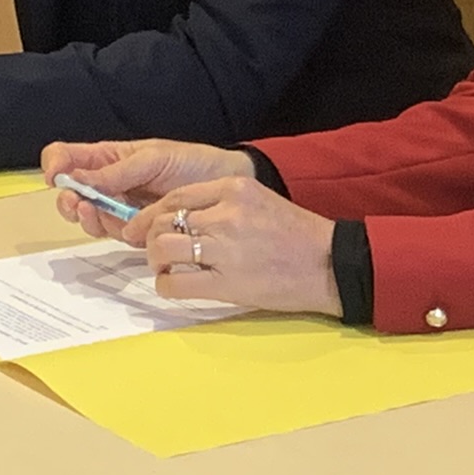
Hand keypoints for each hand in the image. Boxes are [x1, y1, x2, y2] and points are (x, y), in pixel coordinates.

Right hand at [41, 139, 253, 240]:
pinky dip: (108, 229)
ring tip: (90, 210)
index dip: (55, 164)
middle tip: (75, 201)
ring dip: (84, 216)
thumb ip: (119, 170)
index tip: (57, 175)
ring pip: (88, 216)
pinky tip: (117, 222)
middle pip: (71, 192)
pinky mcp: (134, 229)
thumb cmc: (192, 162)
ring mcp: (120, 207)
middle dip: (67, 198)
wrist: (224, 184)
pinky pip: (112, 232)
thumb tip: (81, 180)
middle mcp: (108, 183)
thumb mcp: (155, 158)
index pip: (68, 157)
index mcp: (109, 157)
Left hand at [134, 176, 340, 316]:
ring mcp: (225, 249)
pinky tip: (175, 285)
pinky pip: (175, 283)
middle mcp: (226, 214)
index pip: (175, 196)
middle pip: (163, 222)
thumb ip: (222, 204)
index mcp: (234, 189)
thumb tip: (181, 218)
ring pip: (163, 249)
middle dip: (151, 238)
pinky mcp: (226, 283)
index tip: (143, 226)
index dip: (151, 214)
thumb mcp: (260, 200)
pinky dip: (166, 285)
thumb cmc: (297, 234)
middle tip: (157, 251)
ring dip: (156, 261)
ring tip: (166, 267)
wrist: (330, 264)